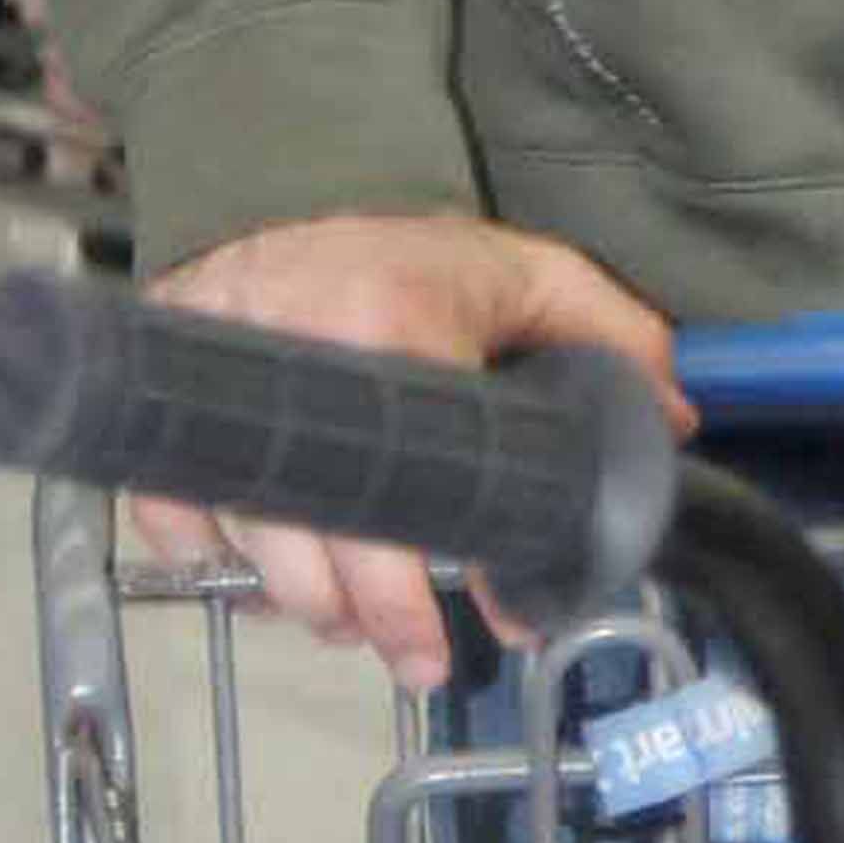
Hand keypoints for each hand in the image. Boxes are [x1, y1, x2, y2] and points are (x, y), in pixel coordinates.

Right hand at [135, 212, 692, 693]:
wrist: (280, 182)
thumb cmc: (412, 248)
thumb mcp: (527, 273)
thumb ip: (609, 334)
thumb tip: (673, 419)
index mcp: (384, 331)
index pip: (404, 485)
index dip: (426, 584)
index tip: (479, 632)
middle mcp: (289, 366)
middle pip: (315, 540)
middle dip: (368, 619)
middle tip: (417, 660)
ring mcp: (216, 389)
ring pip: (249, 539)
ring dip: (305, 600)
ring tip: (352, 621)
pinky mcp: (170, 402)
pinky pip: (176, 511)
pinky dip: (217, 555)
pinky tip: (268, 572)